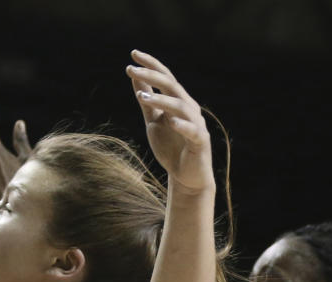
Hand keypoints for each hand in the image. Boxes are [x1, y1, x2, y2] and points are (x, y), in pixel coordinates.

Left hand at [126, 51, 213, 192]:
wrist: (186, 176)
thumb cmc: (171, 147)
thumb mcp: (154, 120)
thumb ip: (147, 100)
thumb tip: (135, 77)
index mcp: (178, 101)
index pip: (165, 76)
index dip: (151, 64)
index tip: (133, 54)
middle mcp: (189, 108)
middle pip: (172, 85)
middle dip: (152, 75)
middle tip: (132, 70)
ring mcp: (196, 124)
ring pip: (181, 106)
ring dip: (161, 100)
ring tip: (142, 97)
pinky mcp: (200, 142)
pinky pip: (192, 130)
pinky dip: (181, 125)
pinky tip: (170, 121)